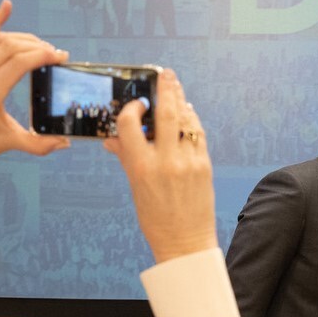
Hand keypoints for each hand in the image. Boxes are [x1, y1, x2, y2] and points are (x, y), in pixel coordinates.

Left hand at [0, 0, 70, 166]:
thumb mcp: (9, 142)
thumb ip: (39, 144)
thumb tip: (64, 141)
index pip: (21, 62)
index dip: (44, 56)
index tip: (61, 58)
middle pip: (13, 48)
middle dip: (39, 47)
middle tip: (56, 55)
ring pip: (1, 40)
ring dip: (26, 39)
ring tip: (43, 48)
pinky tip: (7, 6)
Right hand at [107, 68, 215, 262]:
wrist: (185, 242)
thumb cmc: (156, 219)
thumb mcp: (135, 188)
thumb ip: (126, 158)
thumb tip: (112, 139)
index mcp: (141, 168)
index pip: (130, 125)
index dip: (132, 108)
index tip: (136, 103)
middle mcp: (165, 161)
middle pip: (165, 114)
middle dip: (166, 89)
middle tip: (165, 74)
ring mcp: (188, 162)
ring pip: (185, 120)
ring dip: (181, 100)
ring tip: (176, 87)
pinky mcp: (205, 166)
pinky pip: (199, 134)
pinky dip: (192, 120)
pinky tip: (187, 113)